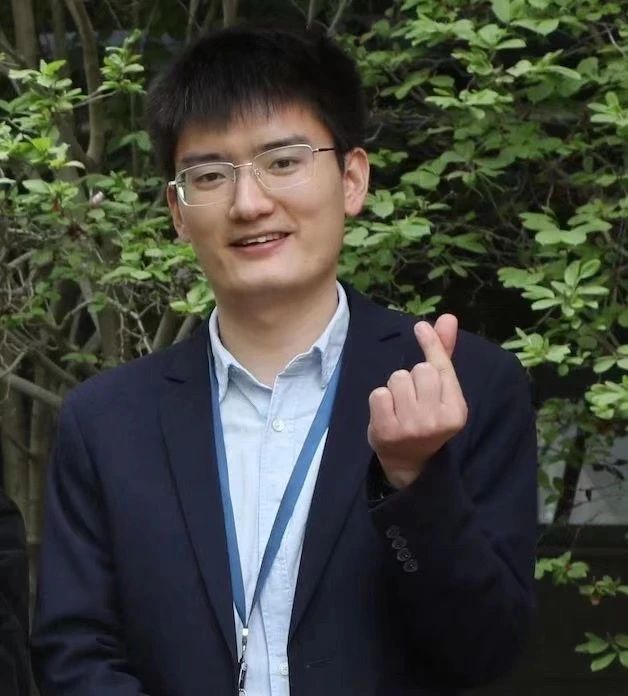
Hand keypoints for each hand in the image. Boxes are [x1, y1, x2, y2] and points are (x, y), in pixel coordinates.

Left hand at [367, 315, 467, 488]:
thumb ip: (443, 354)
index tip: (420, 327)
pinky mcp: (387, 431)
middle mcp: (436, 420)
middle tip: (413, 398)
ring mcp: (411, 427)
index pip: (441, 368)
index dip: (431, 345)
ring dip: (395, 387)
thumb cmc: (425, 418)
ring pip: (398, 379)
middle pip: (419, 370)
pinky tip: (386, 413)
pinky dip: (379, 399)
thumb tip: (448, 318)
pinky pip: (379, 393)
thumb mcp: (440, 391)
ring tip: (400, 407)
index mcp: (456, 411)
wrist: (407, 461)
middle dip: (412, 377)